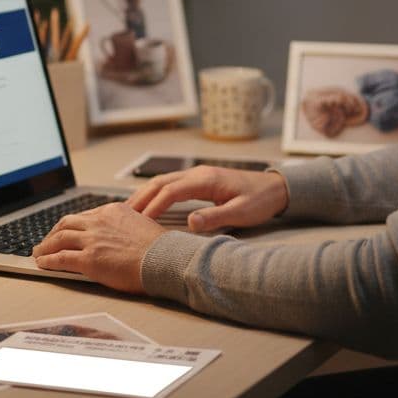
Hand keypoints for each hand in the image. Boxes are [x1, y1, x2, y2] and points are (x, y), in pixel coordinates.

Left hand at [31, 203, 165, 292]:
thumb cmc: (159, 248)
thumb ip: (124, 225)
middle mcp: (99, 221)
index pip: (84, 215)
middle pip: (66, 223)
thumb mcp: (141, 223)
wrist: (164, 259)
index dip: (70, 225)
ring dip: (45, 246)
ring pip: (59, 238)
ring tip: (39, 253)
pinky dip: (48, 260)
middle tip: (46, 241)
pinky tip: (43, 263)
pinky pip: (60, 258)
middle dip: (53, 233)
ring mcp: (93, 239)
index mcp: (112, 210)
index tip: (65, 232)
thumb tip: (117, 234)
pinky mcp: (89, 259)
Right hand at [127, 166, 289, 232]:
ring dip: (145, 194)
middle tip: (122, 216)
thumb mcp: (241, 212)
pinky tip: (148, 205)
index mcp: (206, 180)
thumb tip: (190, 224)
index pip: (170, 191)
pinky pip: (171, 184)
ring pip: (163, 181)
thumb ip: (215, 217)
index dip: (153, 206)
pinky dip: (155, 193)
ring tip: (128, 212)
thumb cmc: (260, 200)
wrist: (275, 188)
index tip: (140, 222)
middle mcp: (198, 173)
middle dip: (140, 198)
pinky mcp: (200, 180)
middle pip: (160, 182)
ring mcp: (198, 174)